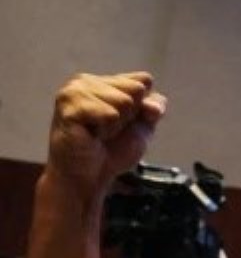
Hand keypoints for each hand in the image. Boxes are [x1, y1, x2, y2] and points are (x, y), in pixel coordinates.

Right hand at [47, 72, 165, 199]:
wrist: (90, 176)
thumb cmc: (113, 150)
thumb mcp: (143, 126)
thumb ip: (154, 108)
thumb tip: (153, 106)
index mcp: (103, 81)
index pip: (144, 81)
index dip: (143, 107)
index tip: (125, 123)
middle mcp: (86, 80)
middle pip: (136, 90)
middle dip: (129, 116)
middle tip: (107, 130)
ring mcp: (74, 91)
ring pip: (124, 101)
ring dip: (116, 125)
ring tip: (98, 133)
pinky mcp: (69, 107)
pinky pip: (109, 114)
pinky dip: (106, 130)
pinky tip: (90, 135)